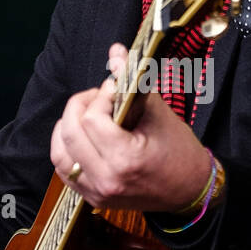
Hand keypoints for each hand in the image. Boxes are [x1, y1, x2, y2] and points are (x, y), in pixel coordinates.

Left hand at [49, 43, 212, 212]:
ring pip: (60, 152)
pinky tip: (81, 136)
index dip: (101, 96)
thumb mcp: (159, 113)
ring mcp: (97, 192)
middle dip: (80, 106)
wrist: (190, 191)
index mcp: (126, 159)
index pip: (92, 118)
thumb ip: (133, 81)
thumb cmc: (180, 152)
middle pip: (70, 132)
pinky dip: (67, 148)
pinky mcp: (93, 197)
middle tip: (99, 97)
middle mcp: (106, 179)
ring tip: (87, 115)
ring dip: (67, 127)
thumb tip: (115, 52)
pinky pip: (64, 170)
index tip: (115, 88)